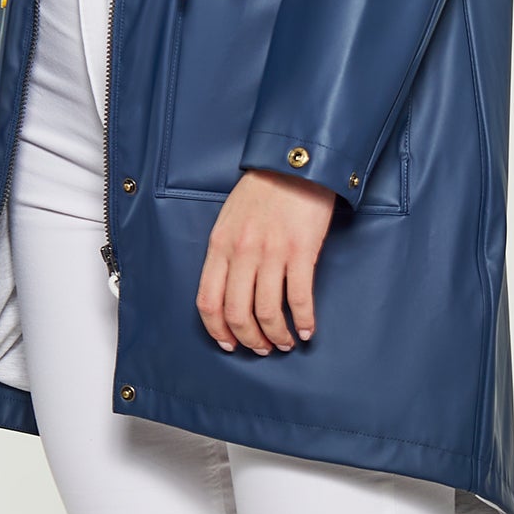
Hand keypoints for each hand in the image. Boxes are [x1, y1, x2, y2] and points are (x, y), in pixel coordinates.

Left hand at [197, 169, 335, 352]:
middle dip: (249, 339)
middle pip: (237, 313)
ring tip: (284, 342)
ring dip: (276, 335)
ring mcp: (271, 252)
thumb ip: (226, 254)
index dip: (217, 330)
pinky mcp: (301, 251)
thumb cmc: (263, 191)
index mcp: (220, 246)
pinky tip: (306, 329)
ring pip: (268, 312)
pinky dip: (303, 320)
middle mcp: (242, 252)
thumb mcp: (229, 220)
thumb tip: (229, 290)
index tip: (229, 343)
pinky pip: (299, 297)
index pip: (207, 301)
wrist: (295, 165)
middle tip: (261, 348)